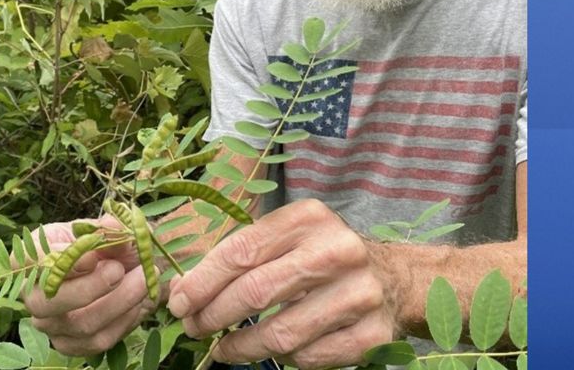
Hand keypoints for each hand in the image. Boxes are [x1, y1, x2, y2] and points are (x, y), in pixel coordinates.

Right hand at [23, 216, 161, 355]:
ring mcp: (50, 325)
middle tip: (119, 270)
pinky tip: (138, 301)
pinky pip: (99, 340)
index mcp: (28, 259)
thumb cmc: (102, 246)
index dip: (60, 260)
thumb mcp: (103, 231)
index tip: (93, 254)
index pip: (32, 262)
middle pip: (49, 303)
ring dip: (119, 301)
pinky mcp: (72, 345)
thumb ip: (107, 229)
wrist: (121, 270)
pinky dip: (124, 320)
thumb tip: (112, 225)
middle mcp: (33, 296)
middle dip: (90, 287)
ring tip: (144, 279)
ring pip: (81, 324)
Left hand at [166, 199, 400, 369]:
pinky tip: (269, 350)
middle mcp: (337, 251)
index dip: (202, 281)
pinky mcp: (372, 334)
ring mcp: (359, 294)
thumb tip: (181, 289)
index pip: (242, 250)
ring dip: (240, 347)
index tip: (178, 302)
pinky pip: (309, 358)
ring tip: (223, 348)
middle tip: (193, 327)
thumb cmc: (323, 255)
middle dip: (213, 315)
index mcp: (309, 218)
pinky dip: (283, 359)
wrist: (396, 278)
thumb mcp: (288, 236)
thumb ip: (240, 255)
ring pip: (280, 334)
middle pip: (256, 292)